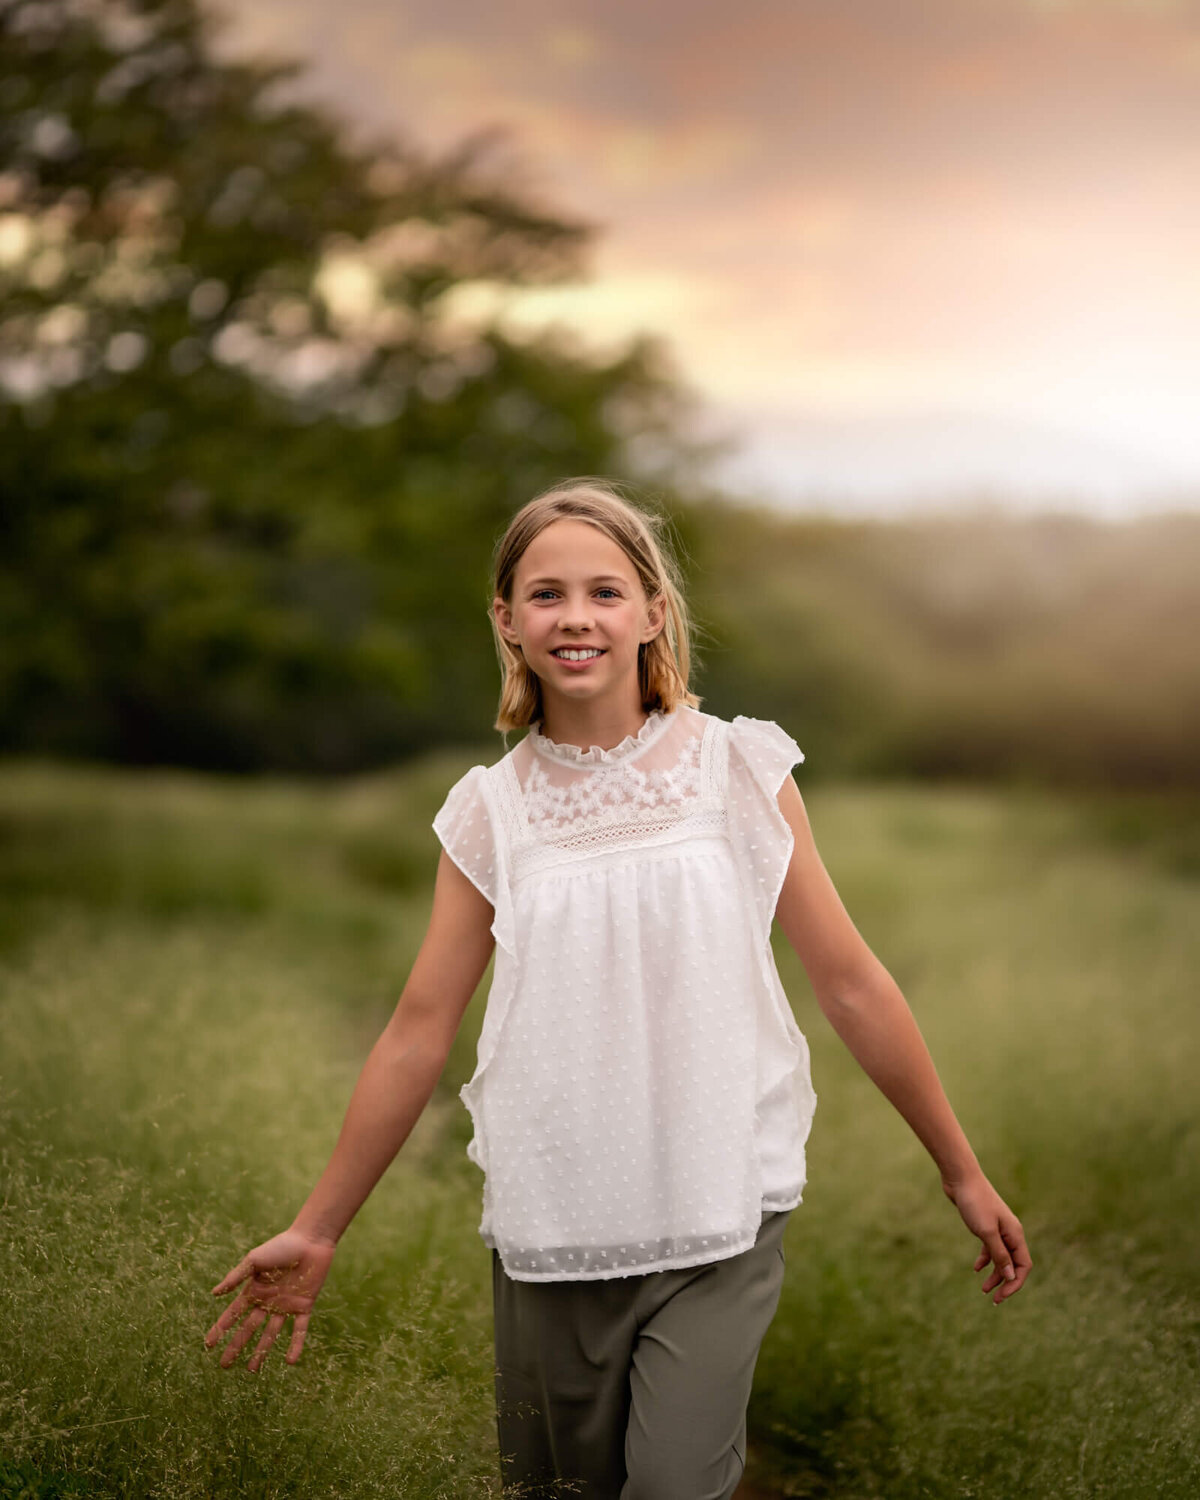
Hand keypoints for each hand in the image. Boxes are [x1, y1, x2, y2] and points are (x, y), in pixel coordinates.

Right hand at [205, 1228, 335, 1371]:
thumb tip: (214, 1293)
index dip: (220, 1329)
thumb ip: (236, 1276)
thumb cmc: (281, 1246)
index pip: (233, 1314)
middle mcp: (268, 1301)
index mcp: (254, 1290)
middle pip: (248, 1329)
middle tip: (224, 1365)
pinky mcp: (304, 1306)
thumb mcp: (254, 1260)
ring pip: (271, 1334)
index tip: (208, 1345)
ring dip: (261, 1351)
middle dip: (236, 1346)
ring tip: (252, 1370)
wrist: (310, 1240)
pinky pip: (299, 1329)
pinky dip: (296, 1345)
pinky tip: (290, 1362)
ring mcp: (285, 1305)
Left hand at [942, 1172, 1031, 1304]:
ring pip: (1001, 1258)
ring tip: (983, 1288)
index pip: (1023, 1266)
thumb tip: (1011, 1276)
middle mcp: (1010, 1233)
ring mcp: (998, 1229)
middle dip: (1005, 1282)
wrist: (960, 1179)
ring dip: (994, 1274)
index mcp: (1015, 1234)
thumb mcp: (987, 1232)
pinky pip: (990, 1248)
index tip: (1002, 1296)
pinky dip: (985, 1259)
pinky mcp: (985, 1225)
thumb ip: (999, 1254)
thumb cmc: (975, 1202)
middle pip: (1013, 1264)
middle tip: (993, 1298)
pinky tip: (976, 1268)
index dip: (1015, 1283)